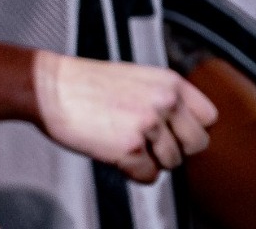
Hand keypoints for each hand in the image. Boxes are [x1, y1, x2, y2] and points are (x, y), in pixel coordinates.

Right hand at [35, 54, 216, 182]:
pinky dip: (132, 171)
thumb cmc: (83, 84)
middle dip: (175, 148)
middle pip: (197, 144)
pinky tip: (114, 152)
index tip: (173, 130)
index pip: (208, 117)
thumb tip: (182, 128)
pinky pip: (149, 176)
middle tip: (148, 142)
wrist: (47, 87)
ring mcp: (148, 125)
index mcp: (168, 82)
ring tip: (123, 142)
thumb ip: (164, 98)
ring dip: (150, 160)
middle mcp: (164, 101)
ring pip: (173, 163)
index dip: (190, 128)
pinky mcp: (130, 148)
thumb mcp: (135, 78)